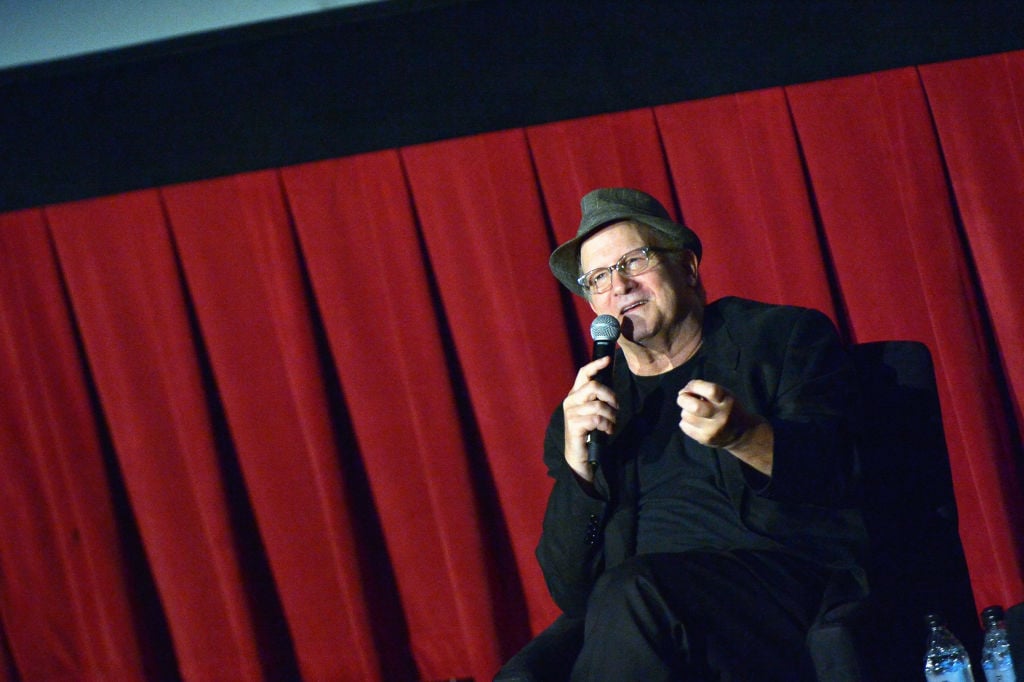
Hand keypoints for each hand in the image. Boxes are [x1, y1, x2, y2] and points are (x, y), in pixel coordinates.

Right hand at [562, 356, 617, 480]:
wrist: (579, 453)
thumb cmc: (589, 430)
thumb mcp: (594, 410)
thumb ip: (599, 397)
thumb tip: (611, 381)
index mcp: (575, 394)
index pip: (583, 373)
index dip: (596, 365)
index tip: (608, 359)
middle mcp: (571, 401)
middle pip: (594, 386)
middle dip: (611, 396)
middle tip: (616, 407)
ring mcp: (571, 413)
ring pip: (598, 405)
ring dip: (611, 415)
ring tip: (612, 423)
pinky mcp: (574, 425)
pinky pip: (596, 419)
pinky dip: (607, 425)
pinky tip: (607, 431)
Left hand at [677, 380, 772, 473]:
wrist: (741, 433)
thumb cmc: (725, 407)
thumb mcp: (723, 394)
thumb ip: (704, 389)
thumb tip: (682, 393)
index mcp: (726, 400)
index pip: (711, 391)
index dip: (695, 386)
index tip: (691, 387)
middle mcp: (721, 416)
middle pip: (695, 407)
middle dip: (683, 399)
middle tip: (683, 397)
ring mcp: (713, 430)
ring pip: (686, 415)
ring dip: (686, 410)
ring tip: (695, 411)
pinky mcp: (705, 439)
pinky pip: (684, 426)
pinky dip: (686, 421)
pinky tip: (696, 421)